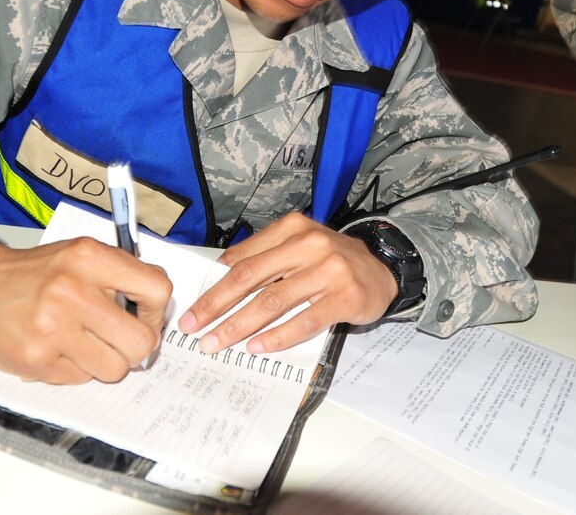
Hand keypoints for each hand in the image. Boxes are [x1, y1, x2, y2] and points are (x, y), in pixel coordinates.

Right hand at [0, 238, 171, 383]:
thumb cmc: (36, 273)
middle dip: (137, 347)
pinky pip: (82, 379)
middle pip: (141, 341)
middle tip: (122, 340)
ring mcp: (52, 328)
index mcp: (89, 258)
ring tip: (87, 343)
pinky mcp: (36, 360)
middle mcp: (71, 291)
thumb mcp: (81, 254)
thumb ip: (121, 273)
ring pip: (115, 368)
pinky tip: (60, 348)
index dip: (158, 312)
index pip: (157, 290)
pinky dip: (77, 369)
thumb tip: (159, 307)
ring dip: (107, 361)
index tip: (147, 316)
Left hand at [177, 212, 397, 354]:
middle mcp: (309, 244)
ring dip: (239, 326)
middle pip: (251, 279)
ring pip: (273, 301)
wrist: (382, 270)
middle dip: (217, 306)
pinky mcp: (345, 296)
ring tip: (217, 343)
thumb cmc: (331, 261)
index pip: (242, 260)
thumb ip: (264, 260)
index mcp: (291, 229)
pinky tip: (257, 347)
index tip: (193, 310)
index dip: (213, 287)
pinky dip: (277, 336)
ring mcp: (329, 270)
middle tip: (193, 329)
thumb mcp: (298, 248)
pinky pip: (304, 320)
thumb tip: (218, 285)